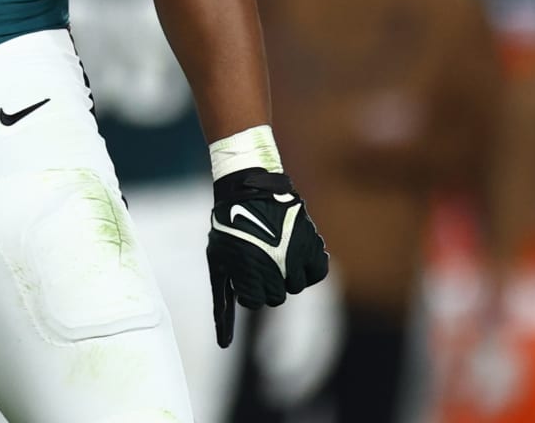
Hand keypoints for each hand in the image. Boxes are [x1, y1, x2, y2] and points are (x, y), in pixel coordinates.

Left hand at [206, 169, 329, 347]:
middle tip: (257, 258)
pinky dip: (307, 266)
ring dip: (285, 273)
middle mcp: (274, 271)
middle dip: (264, 282)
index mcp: (248, 275)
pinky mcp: (312, 246)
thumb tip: (223, 344)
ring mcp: (294, 258)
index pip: (252, 302)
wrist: (249, 190)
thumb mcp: (217, 263)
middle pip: (275, 298)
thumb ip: (222, 303)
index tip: (241, 269)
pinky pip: (316, 273)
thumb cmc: (229, 228)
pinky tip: (294, 253)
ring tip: (273, 250)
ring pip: (296, 286)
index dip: (245, 287)